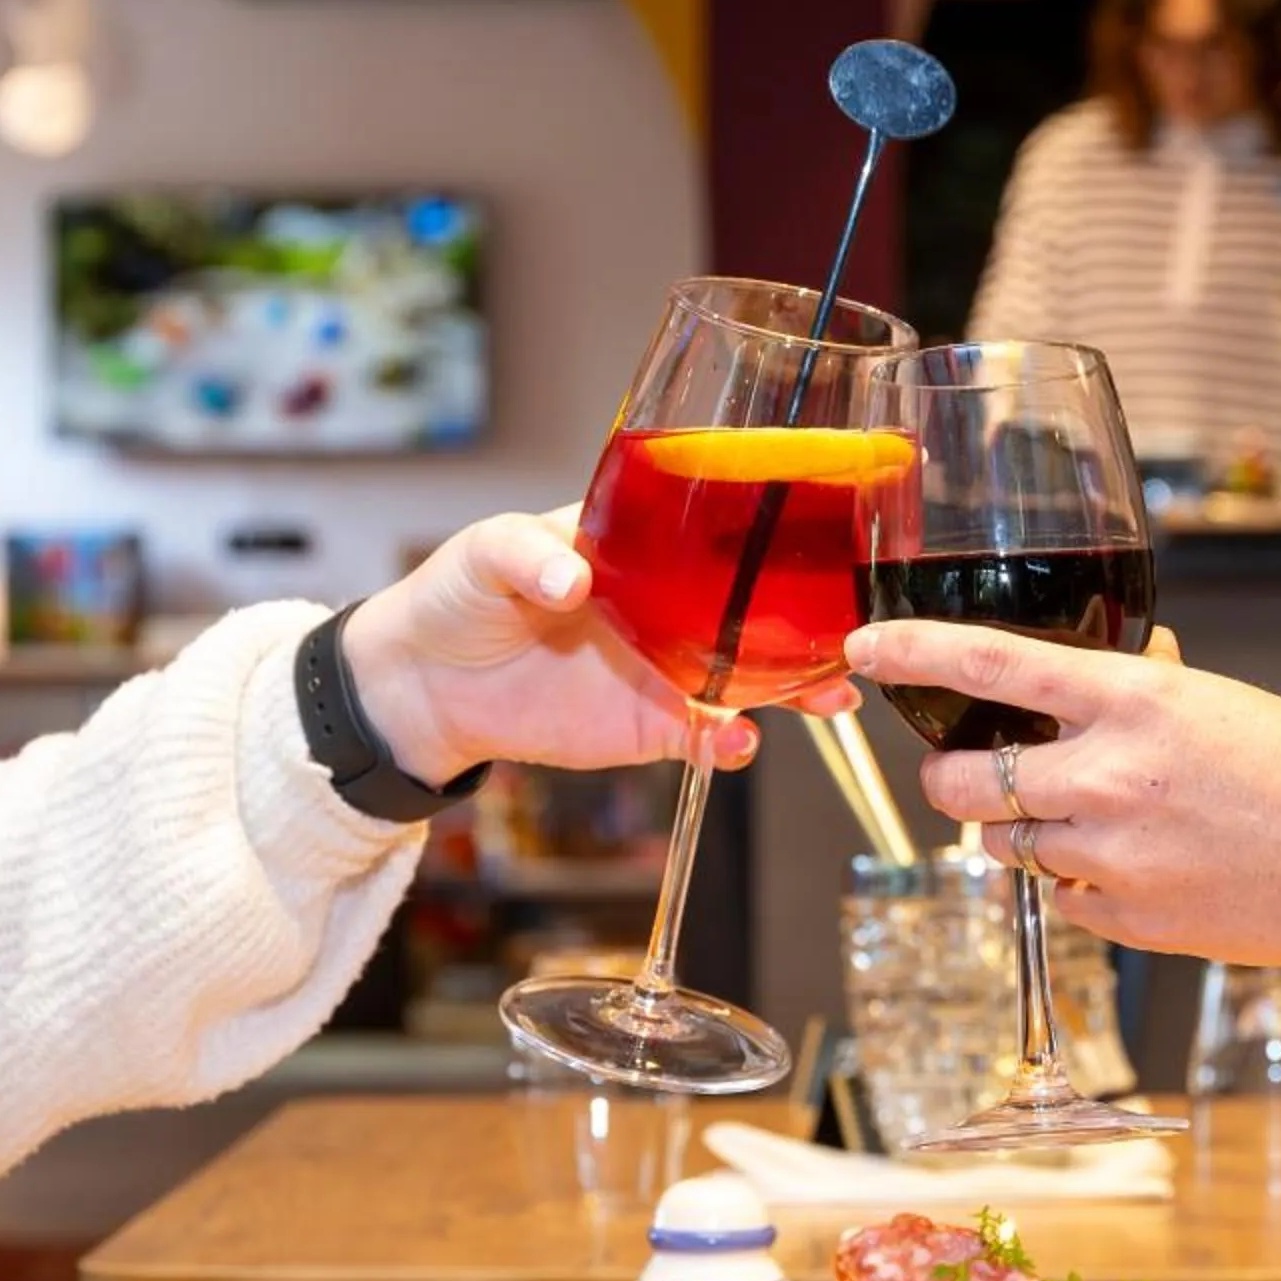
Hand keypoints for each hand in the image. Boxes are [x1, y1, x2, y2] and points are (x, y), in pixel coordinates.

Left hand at [342, 509, 858, 784]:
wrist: (426, 687)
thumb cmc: (458, 595)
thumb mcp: (488, 552)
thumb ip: (530, 554)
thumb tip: (572, 577)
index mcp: (643, 547)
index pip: (720, 534)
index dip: (772, 540)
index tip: (819, 546)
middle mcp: (669, 605)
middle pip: (758, 609)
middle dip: (813, 623)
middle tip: (853, 635)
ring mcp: (666, 666)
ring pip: (752, 676)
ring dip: (795, 688)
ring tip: (829, 697)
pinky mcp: (650, 725)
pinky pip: (707, 737)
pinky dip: (730, 745)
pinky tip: (739, 746)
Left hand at [844, 622, 1280, 964]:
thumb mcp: (1228, 702)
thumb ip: (1151, 692)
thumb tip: (1113, 673)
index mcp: (1135, 701)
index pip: (990, 664)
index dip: (914, 653)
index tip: (866, 648)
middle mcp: (1107, 777)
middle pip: (964, 785)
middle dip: (955, 778)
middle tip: (975, 772)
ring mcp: (1111, 855)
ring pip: (1006, 847)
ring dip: (1019, 832)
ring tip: (1082, 821)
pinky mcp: (1128, 920)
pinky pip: (1062, 899)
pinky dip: (1075, 883)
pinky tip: (1132, 868)